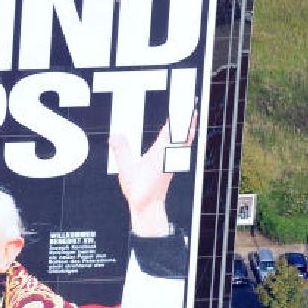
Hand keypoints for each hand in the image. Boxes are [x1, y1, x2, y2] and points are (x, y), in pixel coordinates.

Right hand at [110, 110, 194, 238]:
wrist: (149, 206)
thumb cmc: (139, 190)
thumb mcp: (126, 169)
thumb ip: (121, 151)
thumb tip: (114, 136)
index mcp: (161, 153)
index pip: (172, 129)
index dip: (178, 115)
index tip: (183, 103)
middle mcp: (170, 155)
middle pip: (182, 131)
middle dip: (187, 115)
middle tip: (192, 101)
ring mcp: (172, 160)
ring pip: (185, 139)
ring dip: (189, 125)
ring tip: (192, 113)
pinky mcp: (172, 164)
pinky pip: (182, 147)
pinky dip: (186, 138)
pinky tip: (184, 136)